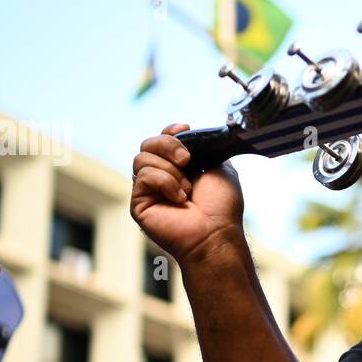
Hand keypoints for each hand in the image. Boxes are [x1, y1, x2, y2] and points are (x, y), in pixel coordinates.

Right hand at [130, 123, 245, 265]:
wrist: (216, 232)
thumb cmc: (222, 206)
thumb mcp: (220, 168)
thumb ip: (205, 148)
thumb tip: (194, 133)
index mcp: (179, 167)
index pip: (162, 139)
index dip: (170, 132)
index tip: (184, 129)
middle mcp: (161, 177)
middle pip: (148, 144)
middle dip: (168, 145)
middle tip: (187, 160)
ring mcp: (149, 190)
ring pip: (142, 158)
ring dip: (170, 170)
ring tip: (188, 189)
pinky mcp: (139, 203)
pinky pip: (143, 176)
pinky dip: (165, 182)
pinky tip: (179, 199)